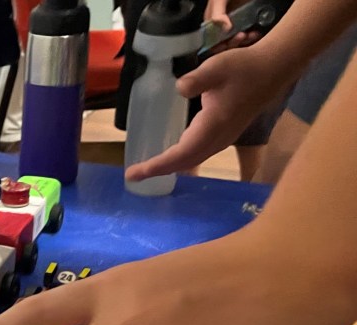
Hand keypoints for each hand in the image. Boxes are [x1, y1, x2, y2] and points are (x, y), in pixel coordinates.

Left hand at [126, 44, 286, 180]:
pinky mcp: (225, 134)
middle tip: (133, 175)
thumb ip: (197, 79)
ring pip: (192, 159)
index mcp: (212, 127)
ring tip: (147, 169)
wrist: (272, 69)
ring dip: (170, 166)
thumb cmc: (243, 67)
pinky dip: (181, 159)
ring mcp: (223, 138)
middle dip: (158, 170)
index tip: (134, 173)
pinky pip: (198, 152)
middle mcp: (217, 139)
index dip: (157, 165)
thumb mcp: (217, 68)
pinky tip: (171, 156)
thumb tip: (179, 88)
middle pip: (184, 162)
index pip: (180, 154)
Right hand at [206, 0, 262, 54]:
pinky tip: (256, 33)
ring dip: (244, 42)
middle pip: (223, 43)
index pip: (210, 41)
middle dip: (232, 43)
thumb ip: (217, 12)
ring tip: (251, 34)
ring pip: (236, 42)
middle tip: (241, 36)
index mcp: (211, 22)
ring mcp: (235, 24)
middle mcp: (222, 25)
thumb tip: (224, 28)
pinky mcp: (247, 23)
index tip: (225, 43)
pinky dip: (252, 37)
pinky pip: (248, 36)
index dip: (216, 45)